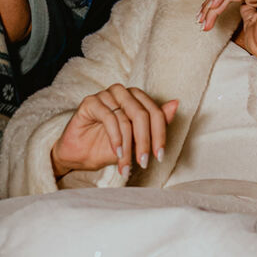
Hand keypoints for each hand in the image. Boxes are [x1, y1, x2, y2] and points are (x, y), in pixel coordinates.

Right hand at [51, 84, 178, 175]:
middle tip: (144, 162)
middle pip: (142, 114)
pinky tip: (116, 152)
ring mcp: (105, 95)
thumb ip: (156, 124)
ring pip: (126, 118)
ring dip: (128, 145)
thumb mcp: (136, 141)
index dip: (160, 135)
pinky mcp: (90, 102)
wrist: (80, 156)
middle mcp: (122, 93)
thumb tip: (176, 104)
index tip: (159, 156)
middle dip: (145, 142)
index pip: (155, 112)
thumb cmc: (108, 147)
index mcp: (136, 98)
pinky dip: (115, 138)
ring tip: (126, 164)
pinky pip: (109, 118)